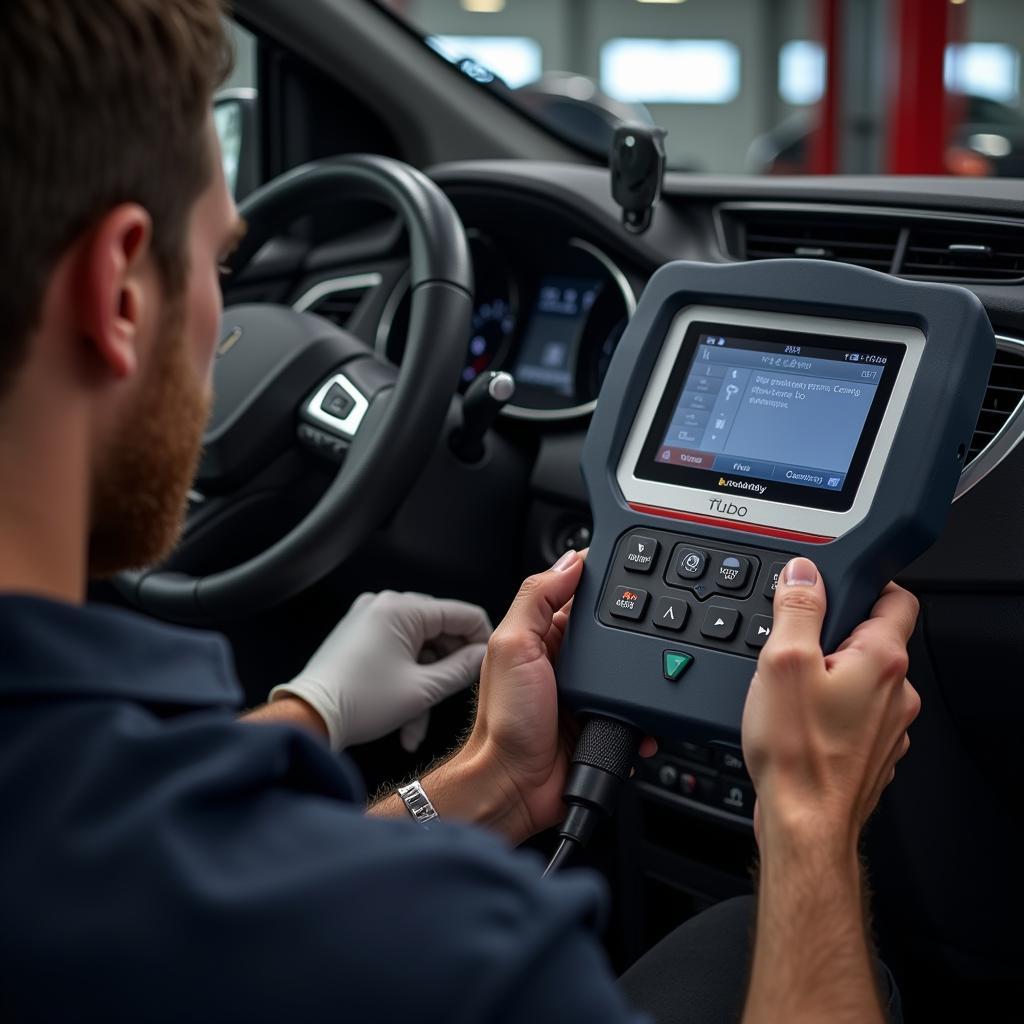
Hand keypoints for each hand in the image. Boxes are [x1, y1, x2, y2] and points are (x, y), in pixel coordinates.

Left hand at [270, 591, 490, 751]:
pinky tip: (405, 720)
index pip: (461, 614)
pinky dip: (405, 680)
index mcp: (402, 608)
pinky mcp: (359, 636)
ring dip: (425, 684)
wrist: (308, 717)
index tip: (490, 664)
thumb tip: (482, 656)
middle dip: (448, 668)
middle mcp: (385, 605)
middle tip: (458, 694)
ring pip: (418, 648)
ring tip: (418, 726)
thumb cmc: (359, 702)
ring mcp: (369, 619)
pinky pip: (396, 652)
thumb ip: (461, 668)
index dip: (481, 639)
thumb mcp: (423, 689)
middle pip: (439, 631)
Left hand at [459, 549, 653, 841]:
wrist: (515, 786)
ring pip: (632, 670)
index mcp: (544, 634)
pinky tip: (649, 713)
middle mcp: (568, 661)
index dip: (603, 580)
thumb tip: (570, 561)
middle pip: (614, 629)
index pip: (579, 593)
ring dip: (645, 673)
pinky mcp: (608, 721)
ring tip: (655, 670)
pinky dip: (648, 712)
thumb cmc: (504, 722)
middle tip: (655, 624)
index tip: (630, 566)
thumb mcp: (512, 646)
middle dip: (636, 627)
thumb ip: (537, 599)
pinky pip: (639, 709)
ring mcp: (589, 692)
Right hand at [742, 557, 920, 853]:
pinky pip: (856, 715)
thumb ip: (797, 608)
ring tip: (790, 691)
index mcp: (881, 660)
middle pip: (874, 640)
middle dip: (836, 636)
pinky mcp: (872, 753)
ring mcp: (888, 727)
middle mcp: (896, 693)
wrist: (804, 825)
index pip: (898, 598)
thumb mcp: (782, 661)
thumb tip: (803, 573)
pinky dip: (832, 711)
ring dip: (833, 677)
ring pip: (863, 681)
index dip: (868, 584)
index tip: (838, 586)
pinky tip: (798, 723)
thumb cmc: (798, 753)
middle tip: (795, 646)